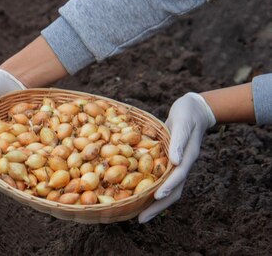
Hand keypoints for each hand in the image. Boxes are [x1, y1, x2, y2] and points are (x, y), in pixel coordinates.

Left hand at [139, 92, 215, 222]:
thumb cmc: (187, 113)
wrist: (194, 109)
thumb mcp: (183, 122)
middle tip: (141, 220)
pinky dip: (150, 191)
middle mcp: (182, 165)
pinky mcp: (168, 163)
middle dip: (158, 206)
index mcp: (188, 156)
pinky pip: (160, 181)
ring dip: (154, 204)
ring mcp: (176, 166)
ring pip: (167, 190)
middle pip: (173, 192)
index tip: (157, 197)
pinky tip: (136, 196)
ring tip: (138, 216)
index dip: (169, 187)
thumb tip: (176, 161)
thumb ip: (180, 140)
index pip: (179, 176)